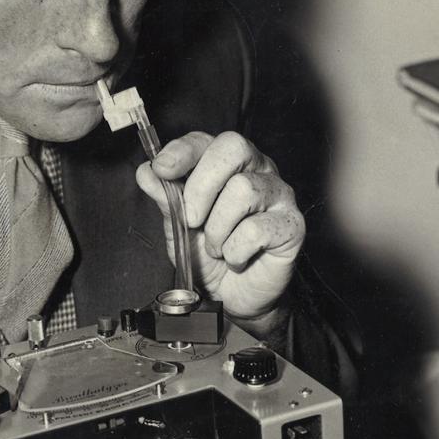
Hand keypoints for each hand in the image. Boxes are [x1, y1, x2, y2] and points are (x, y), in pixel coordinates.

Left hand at [136, 131, 304, 334]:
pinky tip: (235, 259)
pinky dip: (235, 251)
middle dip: (201, 186)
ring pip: (243, 189)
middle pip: (233, 148)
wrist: (232, 297)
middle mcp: (257, 170)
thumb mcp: (178, 225)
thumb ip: (165, 197)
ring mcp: (278, 195)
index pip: (206, 141)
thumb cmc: (209, 256)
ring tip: (216, 247)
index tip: (161, 169)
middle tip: (191, 219)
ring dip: (217, 228)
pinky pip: (256, 229)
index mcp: (227, 165)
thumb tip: (146, 172)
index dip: (182, 151)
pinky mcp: (292, 225)